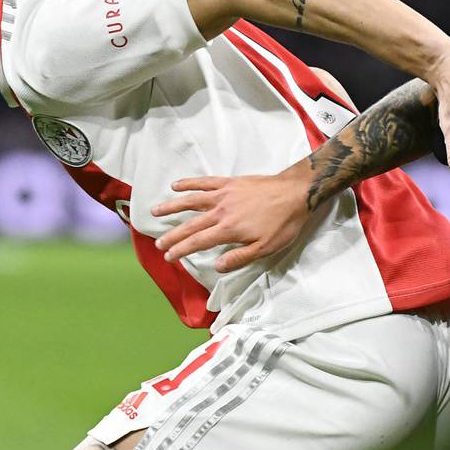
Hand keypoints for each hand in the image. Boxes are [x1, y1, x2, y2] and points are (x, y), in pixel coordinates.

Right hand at [150, 168, 313, 271]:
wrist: (295, 193)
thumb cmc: (283, 224)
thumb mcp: (264, 248)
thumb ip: (239, 258)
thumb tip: (216, 267)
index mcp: (228, 230)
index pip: (198, 242)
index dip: (181, 250)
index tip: (168, 256)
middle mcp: (221, 211)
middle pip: (190, 224)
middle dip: (172, 235)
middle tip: (158, 244)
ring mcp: (223, 195)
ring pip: (191, 201)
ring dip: (172, 207)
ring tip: (155, 212)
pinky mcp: (229, 183)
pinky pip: (204, 182)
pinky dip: (189, 184)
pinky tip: (176, 185)